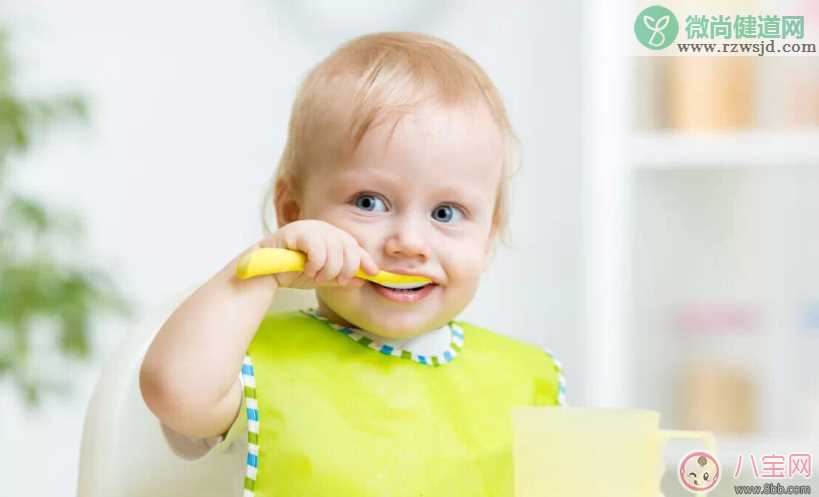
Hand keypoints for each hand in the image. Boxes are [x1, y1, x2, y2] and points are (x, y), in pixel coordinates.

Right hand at [258, 220, 378, 289]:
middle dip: (346, 268)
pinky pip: (318, 249)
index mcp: (330, 236)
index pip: (353, 245)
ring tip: (316, 276)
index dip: (365, 259)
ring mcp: (310, 227)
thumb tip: (362, 280)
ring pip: (335, 249)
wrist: (264, 272)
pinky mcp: (297, 230)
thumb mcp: (322, 277)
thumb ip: (341, 278)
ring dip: (328, 269)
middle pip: (349, 246)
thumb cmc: (292, 272)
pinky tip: (307, 269)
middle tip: (337, 281)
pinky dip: (316, 264)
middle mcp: (323, 228)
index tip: (374, 273)